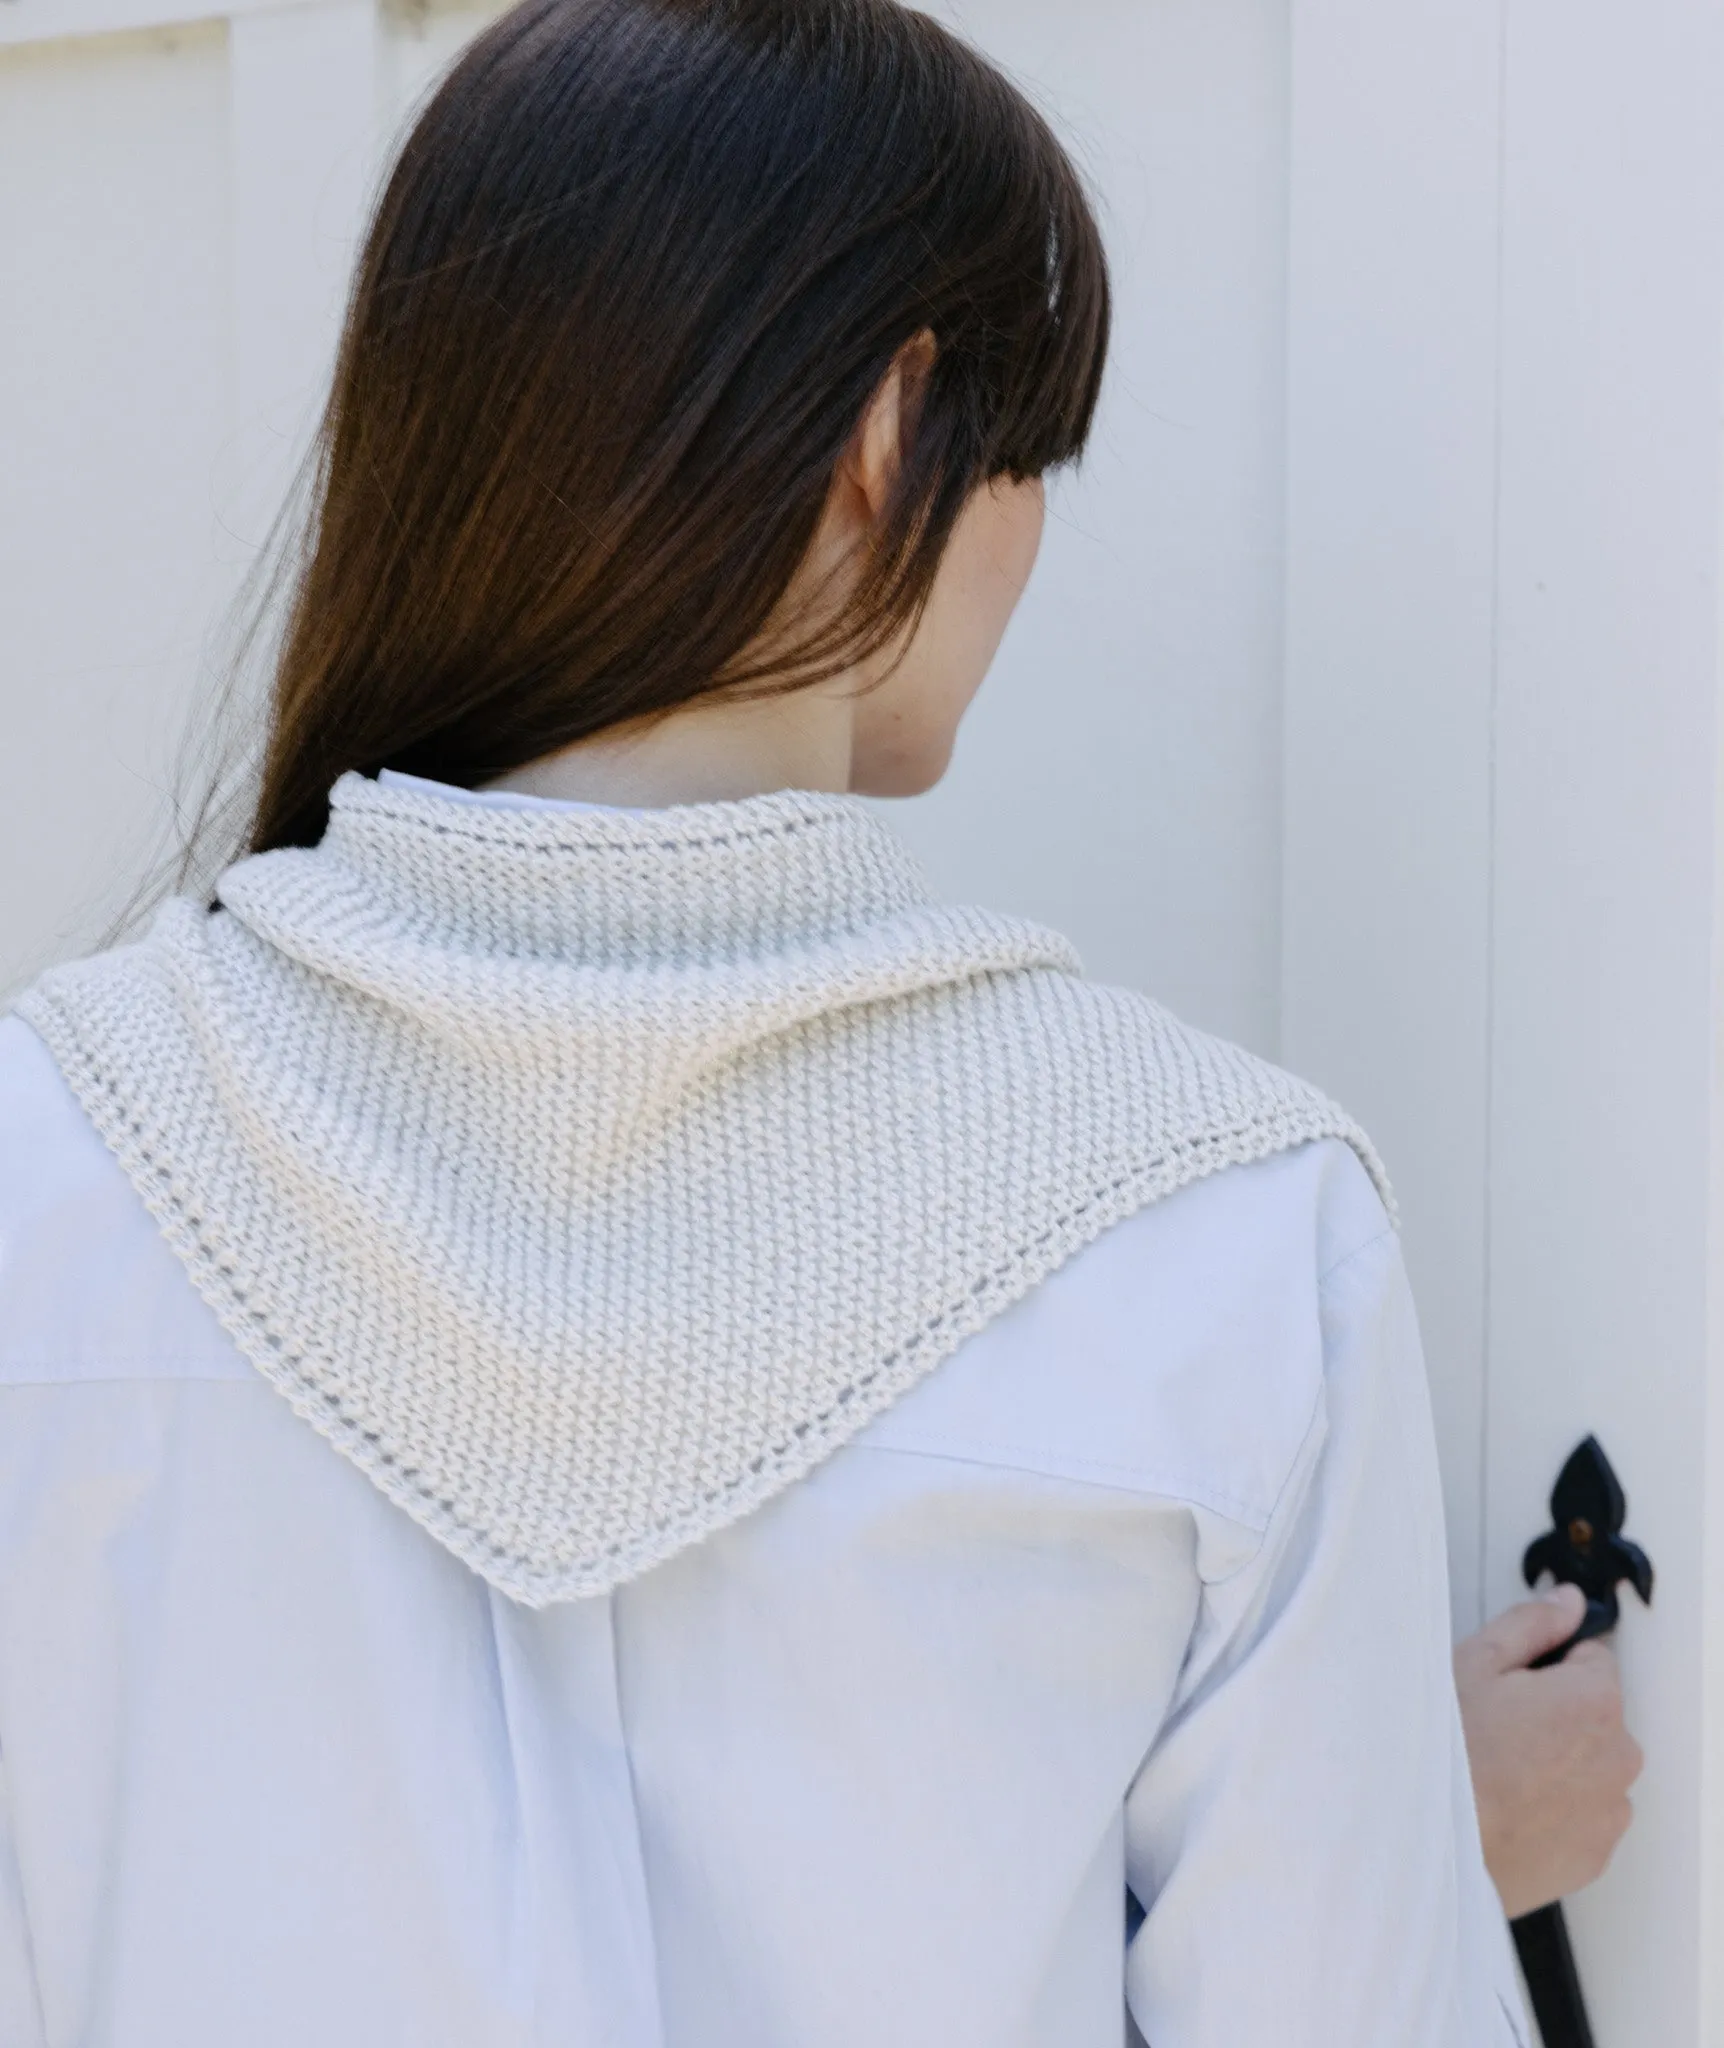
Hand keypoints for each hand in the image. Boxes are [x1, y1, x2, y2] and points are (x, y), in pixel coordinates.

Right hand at [1454, 1585, 1642, 1918]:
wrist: (1430, 1842)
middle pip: (1595, 1715)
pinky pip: (1584, 1815)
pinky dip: (1557, 1809)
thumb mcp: (1475, 1663)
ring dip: (1559, 1763)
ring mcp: (1609, 1811)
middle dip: (1556, 1715)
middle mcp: (1618, 1756)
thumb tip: (1568, 1602)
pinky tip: (1510, 1806)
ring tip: (1500, 1772)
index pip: (1592, 1658)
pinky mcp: (1595, 1855)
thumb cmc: (1449, 1753)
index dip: (1547, 1667)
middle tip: (1498, 1728)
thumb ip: (1532, 1624)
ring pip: (1589, 1766)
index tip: (1512, 1687)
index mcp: (1595, 1700)